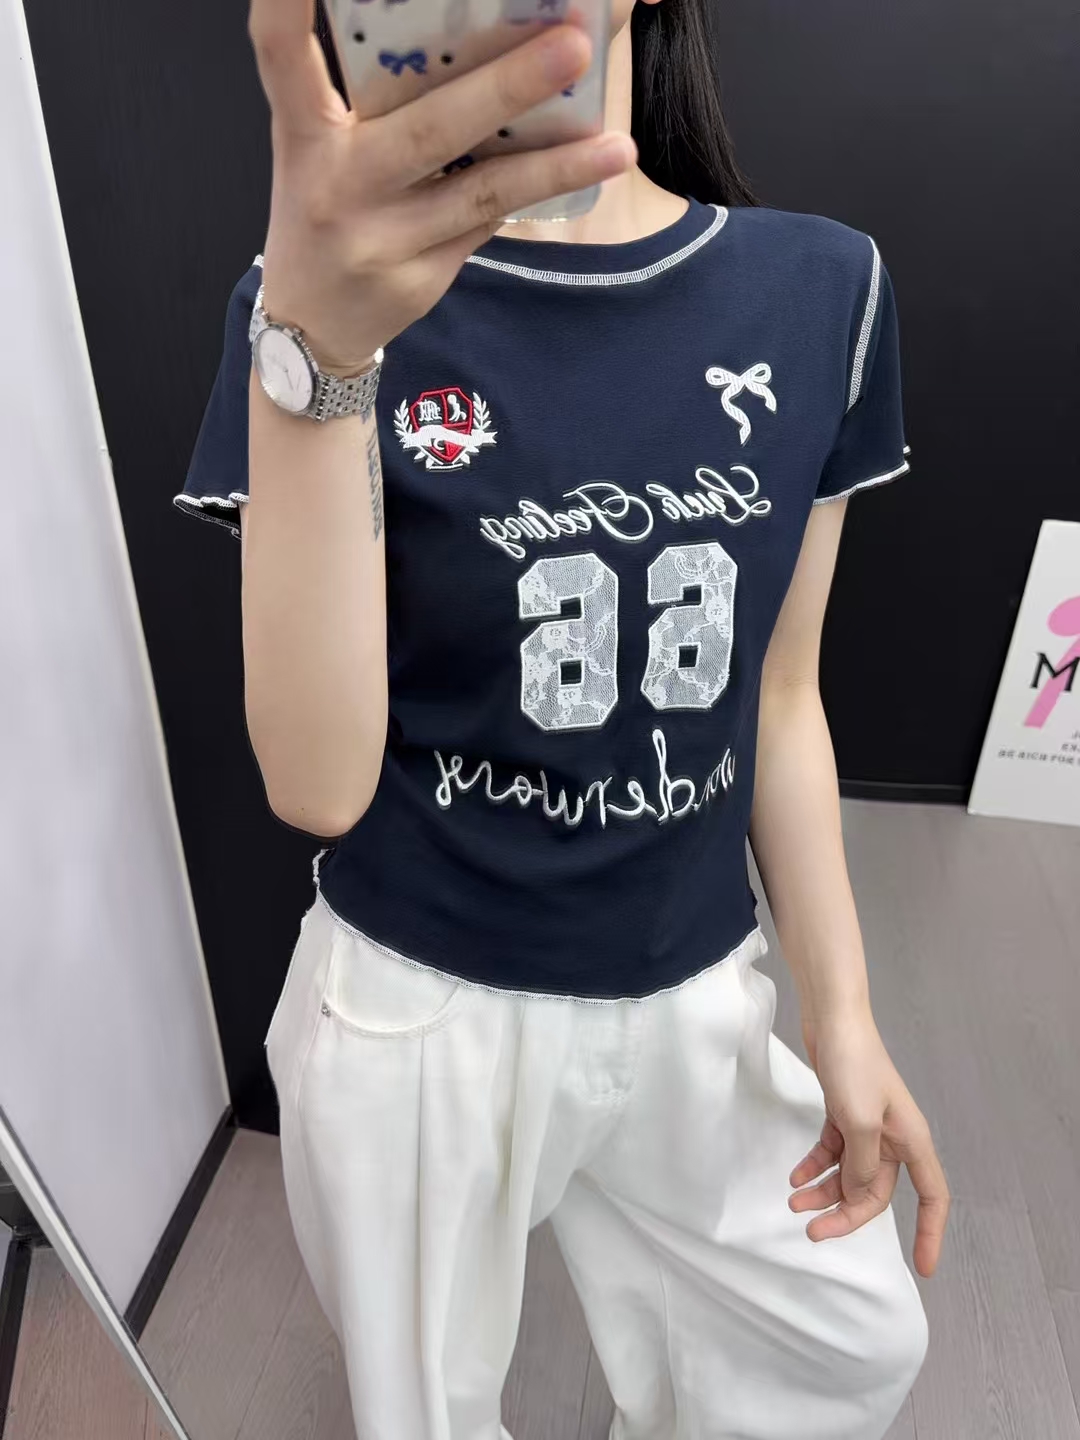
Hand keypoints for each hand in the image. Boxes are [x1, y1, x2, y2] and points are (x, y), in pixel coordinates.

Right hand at [248, 0, 636, 369]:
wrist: (308, 328)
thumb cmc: (324, 209)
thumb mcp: (319, 146)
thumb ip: (374, 98)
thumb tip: (470, 34)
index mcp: (303, 132)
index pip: (281, 51)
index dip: (287, 3)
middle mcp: (337, 184)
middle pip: (429, 129)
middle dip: (506, 87)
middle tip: (572, 45)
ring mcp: (381, 240)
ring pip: (481, 193)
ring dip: (554, 166)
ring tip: (617, 144)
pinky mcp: (419, 279)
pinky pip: (488, 223)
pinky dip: (536, 190)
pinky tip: (588, 168)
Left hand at [789, 1008, 949, 1277]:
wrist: (832, 1017)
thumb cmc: (853, 1063)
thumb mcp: (859, 1121)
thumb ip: (862, 1167)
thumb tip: (860, 1197)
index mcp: (911, 1140)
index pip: (932, 1196)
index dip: (931, 1233)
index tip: (924, 1268)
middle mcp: (894, 1137)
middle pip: (875, 1192)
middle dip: (846, 1214)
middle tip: (812, 1232)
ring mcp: (868, 1125)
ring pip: (850, 1175)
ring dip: (824, 1191)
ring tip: (794, 1202)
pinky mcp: (843, 1112)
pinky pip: (833, 1152)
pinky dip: (815, 1166)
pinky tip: (795, 1176)